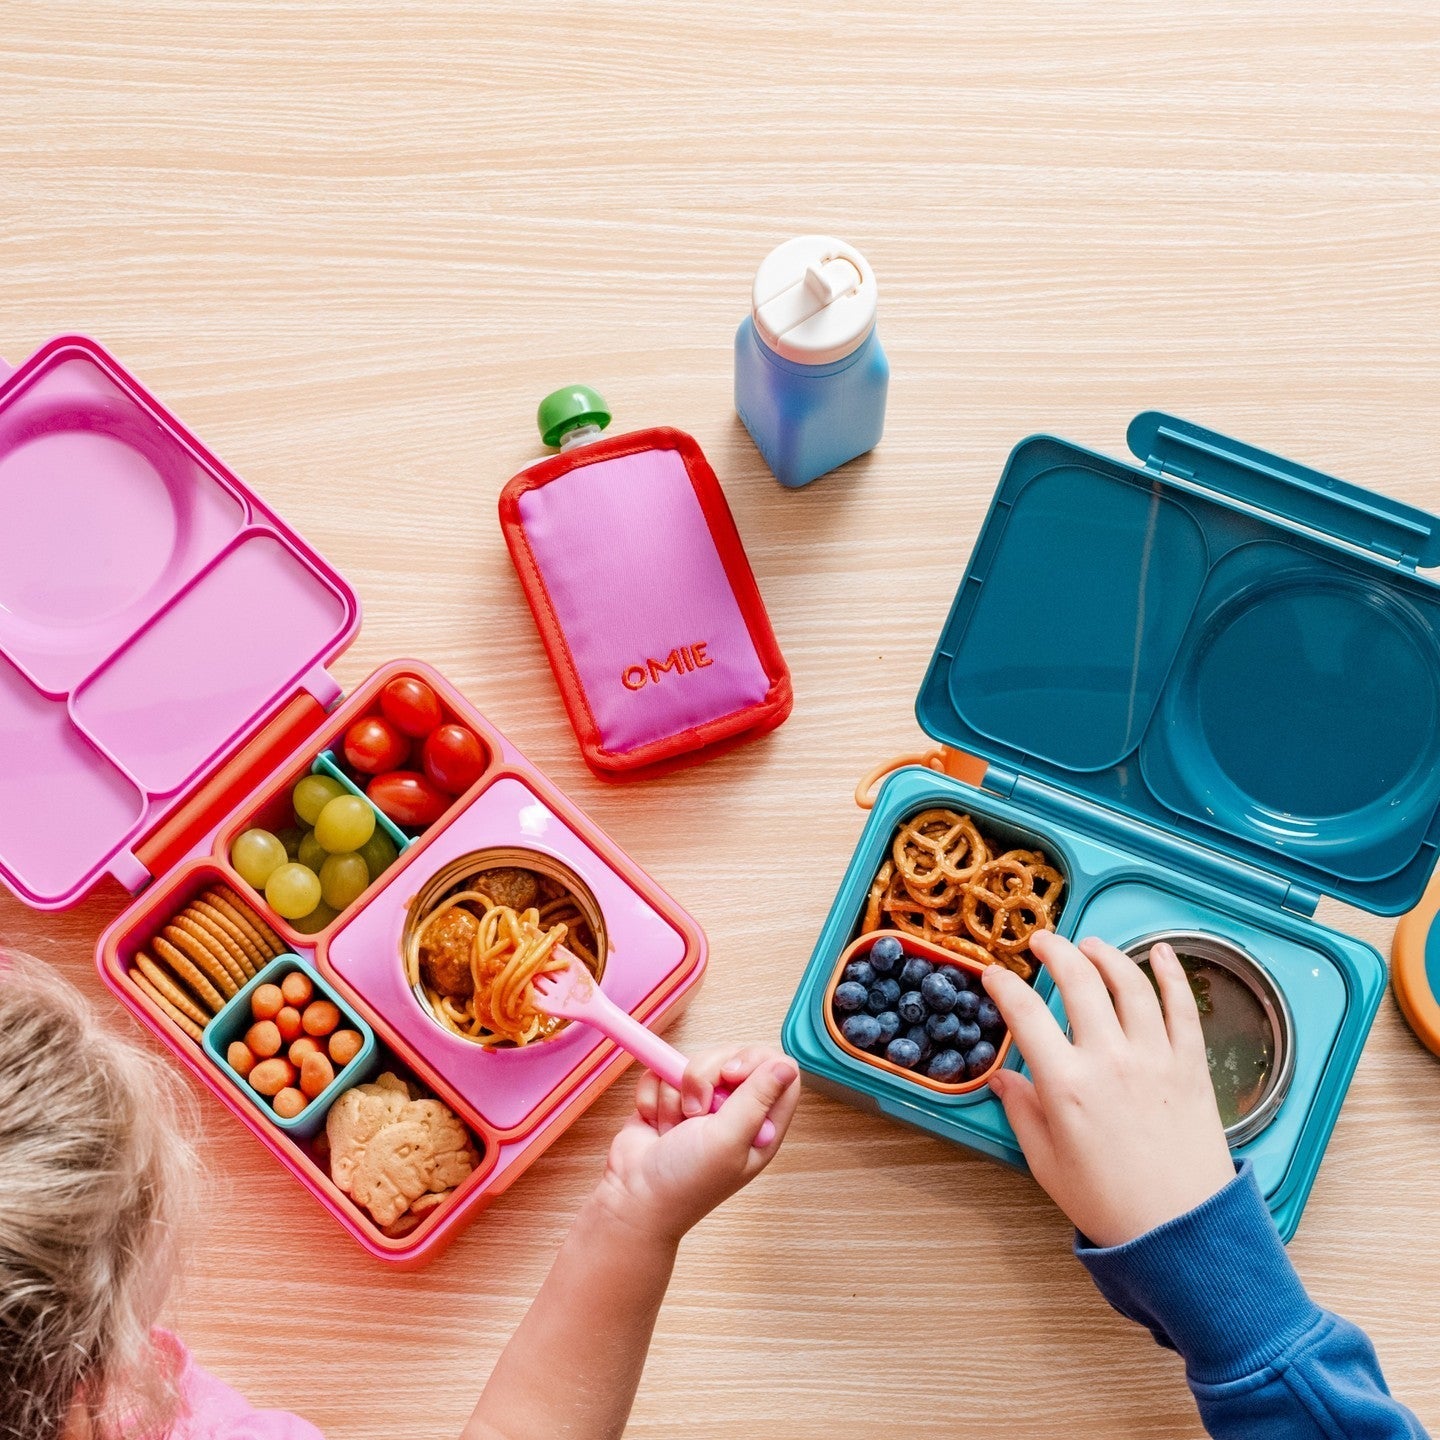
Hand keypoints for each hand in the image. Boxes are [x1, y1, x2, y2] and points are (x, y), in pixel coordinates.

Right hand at [591, 1045, 800, 1246]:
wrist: (633, 1198)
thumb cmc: (686, 1182)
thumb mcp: (728, 1140)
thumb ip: (756, 1099)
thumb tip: (785, 1066)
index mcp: (761, 1123)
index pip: (777, 1068)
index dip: (754, 1061)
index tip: (729, 1075)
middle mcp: (734, 1109)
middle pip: (732, 1057)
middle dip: (705, 1076)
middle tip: (696, 1111)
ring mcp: (700, 1102)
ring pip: (693, 1062)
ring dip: (675, 1094)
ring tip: (674, 1128)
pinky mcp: (669, 1098)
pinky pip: (662, 1071)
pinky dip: (653, 1096)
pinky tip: (656, 1125)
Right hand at [981, 930, 1234, 1248]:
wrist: (1184, 1234)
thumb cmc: (1110, 1205)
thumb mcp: (1047, 1164)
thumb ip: (1023, 1112)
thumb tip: (1002, 1079)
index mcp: (1066, 1085)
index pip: (1024, 1014)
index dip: (1003, 986)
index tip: (994, 975)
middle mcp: (1110, 1060)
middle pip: (1078, 981)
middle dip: (1055, 951)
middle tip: (1042, 942)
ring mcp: (1155, 1058)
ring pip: (1129, 984)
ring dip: (1105, 954)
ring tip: (1088, 944)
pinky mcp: (1191, 1066)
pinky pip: (1182, 1007)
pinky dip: (1171, 973)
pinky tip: (1158, 951)